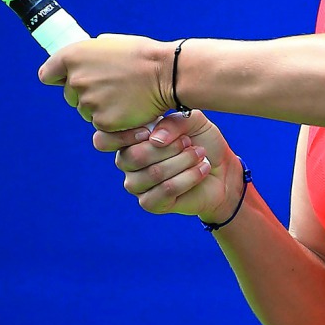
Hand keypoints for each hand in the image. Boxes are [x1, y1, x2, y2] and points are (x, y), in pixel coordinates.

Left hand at [38, 34, 173, 131]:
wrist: (166, 73)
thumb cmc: (142, 56)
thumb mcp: (110, 44)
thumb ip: (89, 54)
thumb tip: (82, 61)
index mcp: (73, 56)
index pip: (47, 75)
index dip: (57, 78)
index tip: (64, 80)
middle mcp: (75, 79)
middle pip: (69, 96)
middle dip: (85, 94)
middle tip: (111, 86)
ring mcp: (88, 102)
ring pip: (86, 111)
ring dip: (100, 107)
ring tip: (123, 95)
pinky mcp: (102, 121)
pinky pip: (101, 124)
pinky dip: (113, 120)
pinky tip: (128, 107)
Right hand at [93, 111, 241, 222]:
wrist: (221, 169)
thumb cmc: (201, 140)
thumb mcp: (191, 121)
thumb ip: (172, 122)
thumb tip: (154, 138)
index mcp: (129, 139)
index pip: (103, 140)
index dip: (122, 135)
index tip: (150, 130)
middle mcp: (127, 162)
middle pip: (132, 157)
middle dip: (167, 148)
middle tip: (188, 142)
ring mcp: (137, 185)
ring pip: (153, 173)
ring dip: (182, 161)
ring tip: (199, 154)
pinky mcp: (151, 204)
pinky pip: (166, 190)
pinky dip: (188, 177)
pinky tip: (202, 169)